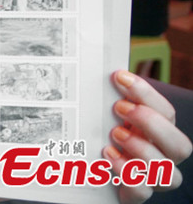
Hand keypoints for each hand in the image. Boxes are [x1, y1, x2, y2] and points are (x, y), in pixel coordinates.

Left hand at [105, 70, 192, 203]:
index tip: (119, 77)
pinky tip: (108, 156)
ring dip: (141, 149)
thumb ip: (113, 98)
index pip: (166, 113)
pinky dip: (127, 173)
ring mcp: (152, 178)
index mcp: (159, 132)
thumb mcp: (107, 115)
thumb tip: (106, 72)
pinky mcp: (134, 194)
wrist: (84, 169)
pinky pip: (142, 191)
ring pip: (168, 173)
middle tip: (120, 108)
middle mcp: (163, 156)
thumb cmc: (101, 135)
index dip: (146, 93)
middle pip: (180, 146)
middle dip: (151, 124)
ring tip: (115, 133)